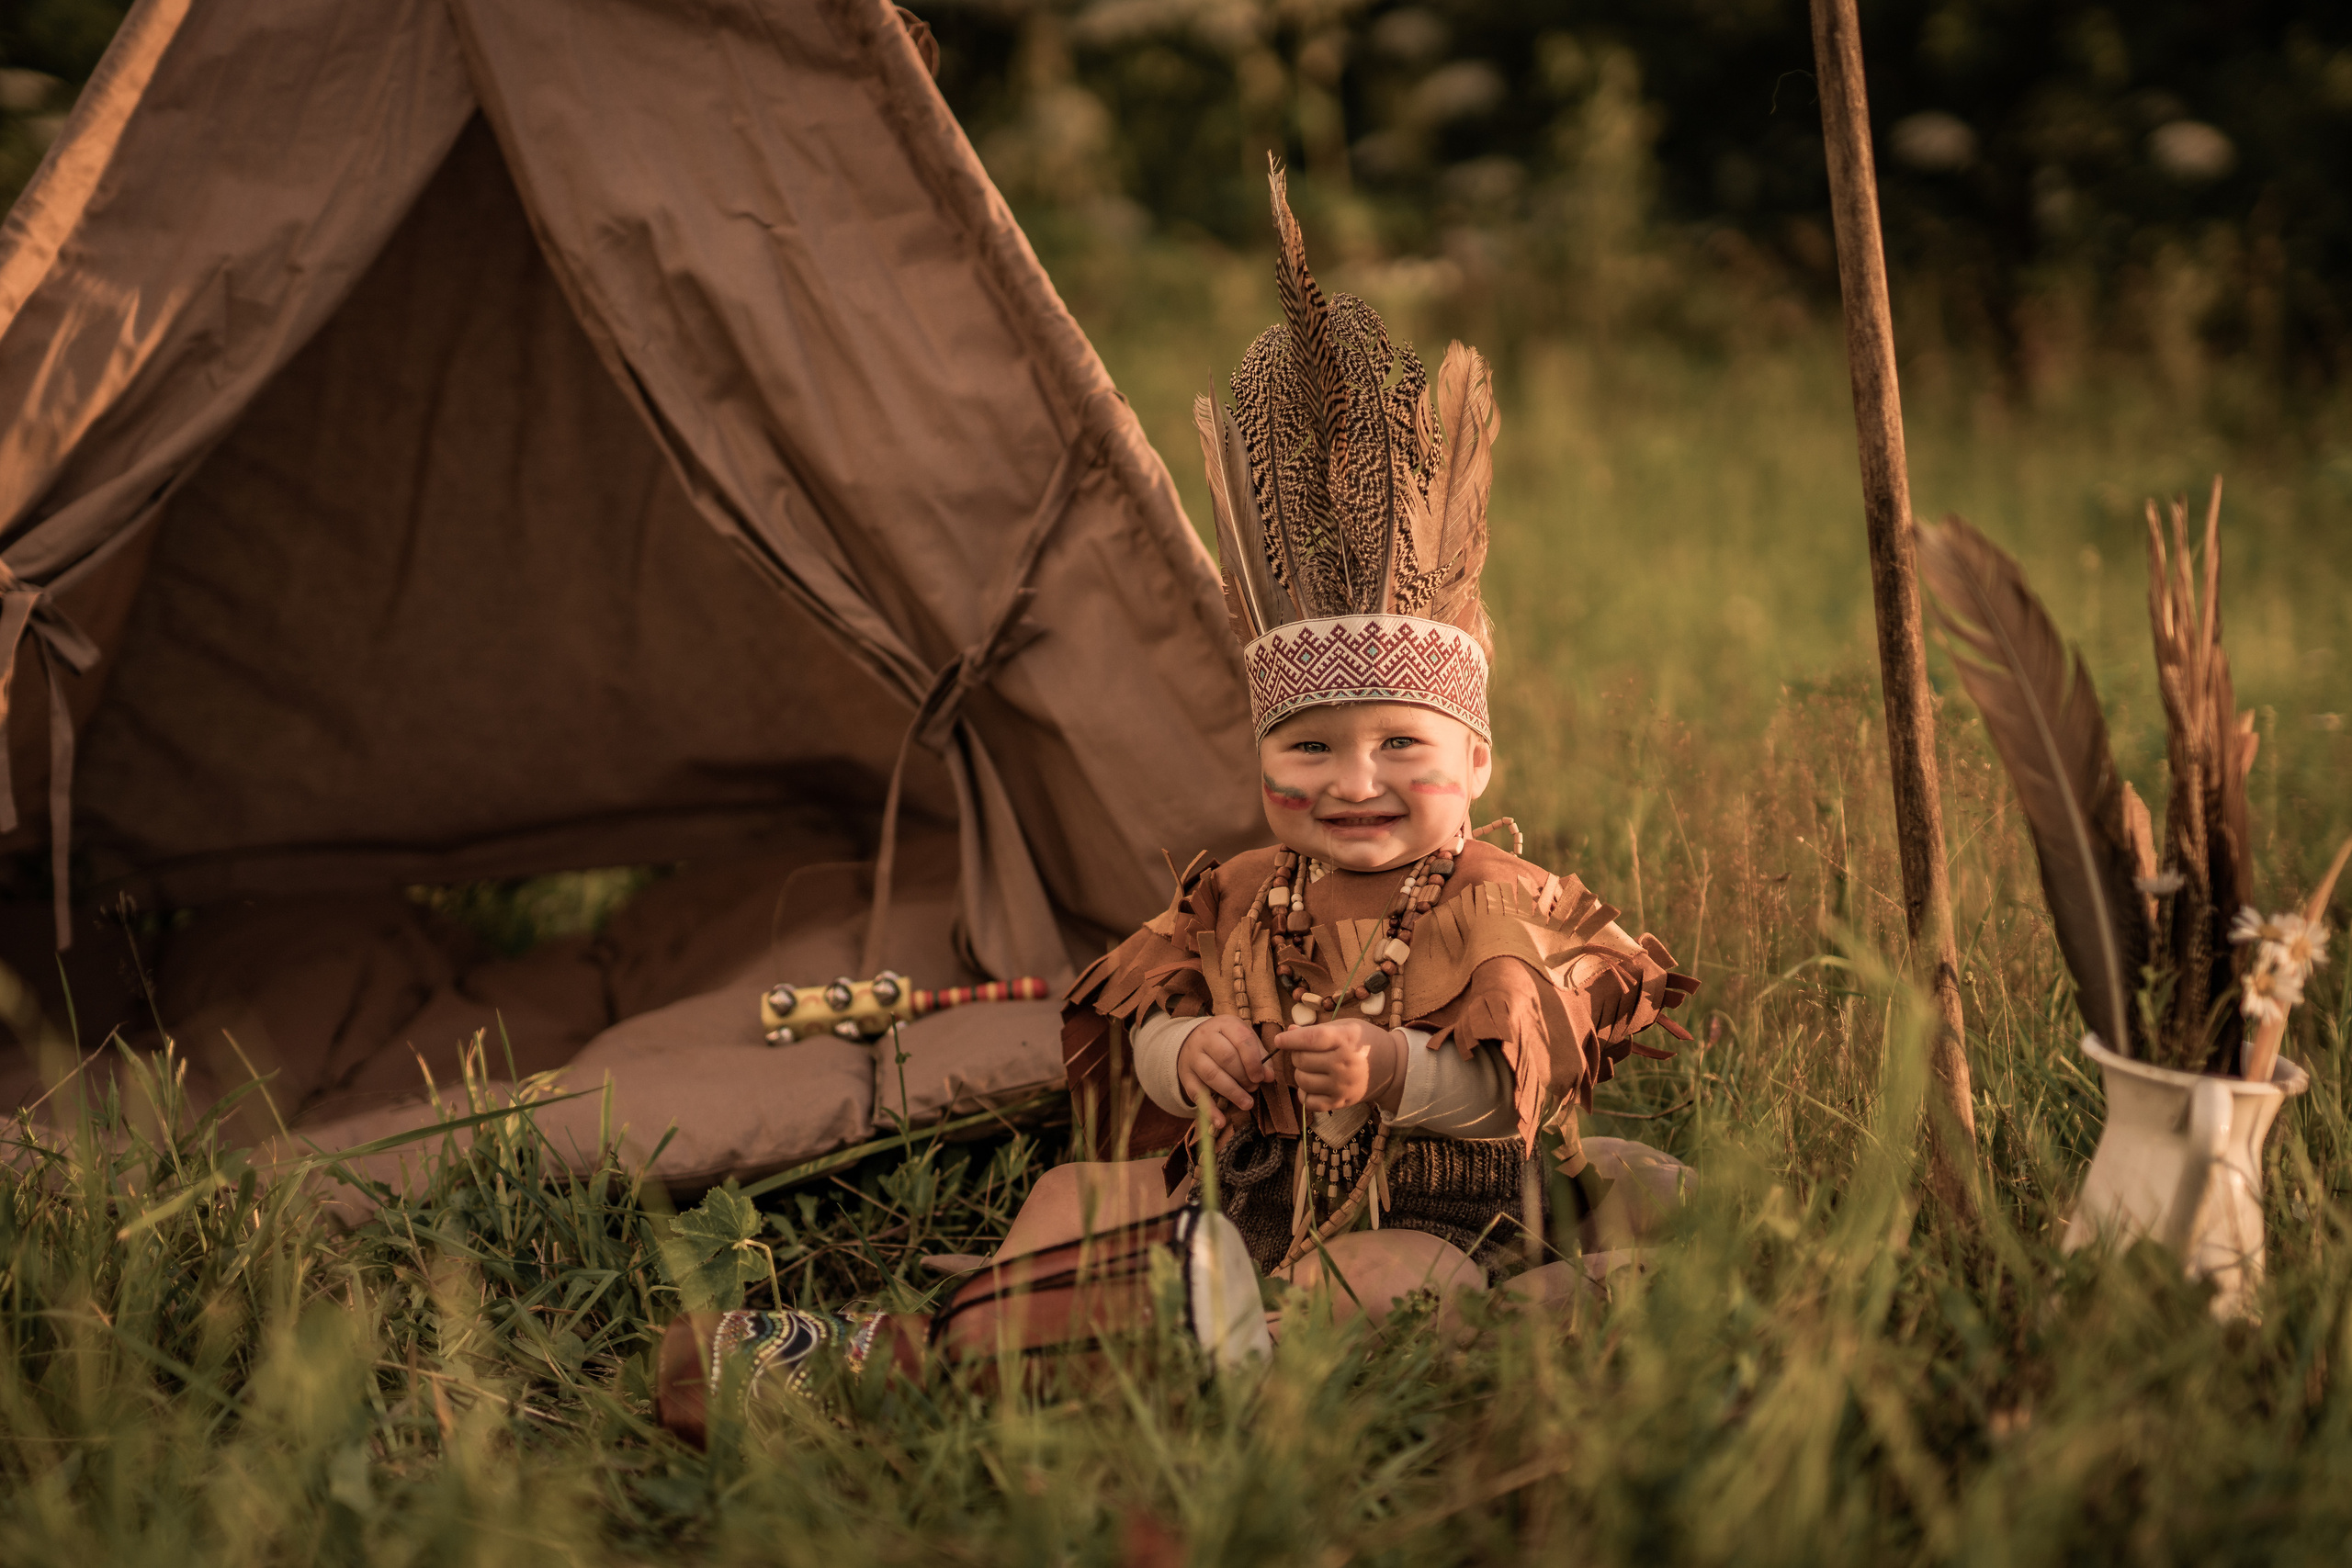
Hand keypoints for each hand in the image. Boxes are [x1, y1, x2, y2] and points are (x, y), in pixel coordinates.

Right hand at [1176, 1015, 1274, 1128]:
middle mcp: (1205, 1038)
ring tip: (1247, 1103)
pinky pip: (1197, 1094)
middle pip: (1226, 1057)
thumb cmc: (1226, 1041)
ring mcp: (1193, 1056)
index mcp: (1224, 1025)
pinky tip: (1220, 1122)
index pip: (1241, 1039)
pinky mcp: (1186, 1076)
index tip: (1262, 1077)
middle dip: (1243, 1077)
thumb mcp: (1244, 1039)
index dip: (1253, 1061)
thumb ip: (1259, 1056)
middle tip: (1254, 1088)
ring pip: (1212, 1075)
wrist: (1192, 1040)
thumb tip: (1270, 1077)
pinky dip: (1209, 1110)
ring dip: (1232, 1092)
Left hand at [1272, 1018, 1403, 1113]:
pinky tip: (1312, 1085)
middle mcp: (1344, 1063)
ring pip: (1302, 1081)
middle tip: (1305, 1052)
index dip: (1290, 1040)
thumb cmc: (1366, 1041)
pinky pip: (1310, 1102)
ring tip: (1310, 1067)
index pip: (1310, 1039)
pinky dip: (1305, 1094)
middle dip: (1297, 1054)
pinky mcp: (1342, 1102)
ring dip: (1300, 1073)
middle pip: (1302, 1060)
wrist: (1393, 1066)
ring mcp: (1342, 1085)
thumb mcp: (1346, 1027)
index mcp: (1345, 1040)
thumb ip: (1317, 1030)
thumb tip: (1289, 1032)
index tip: (1279, 1040)